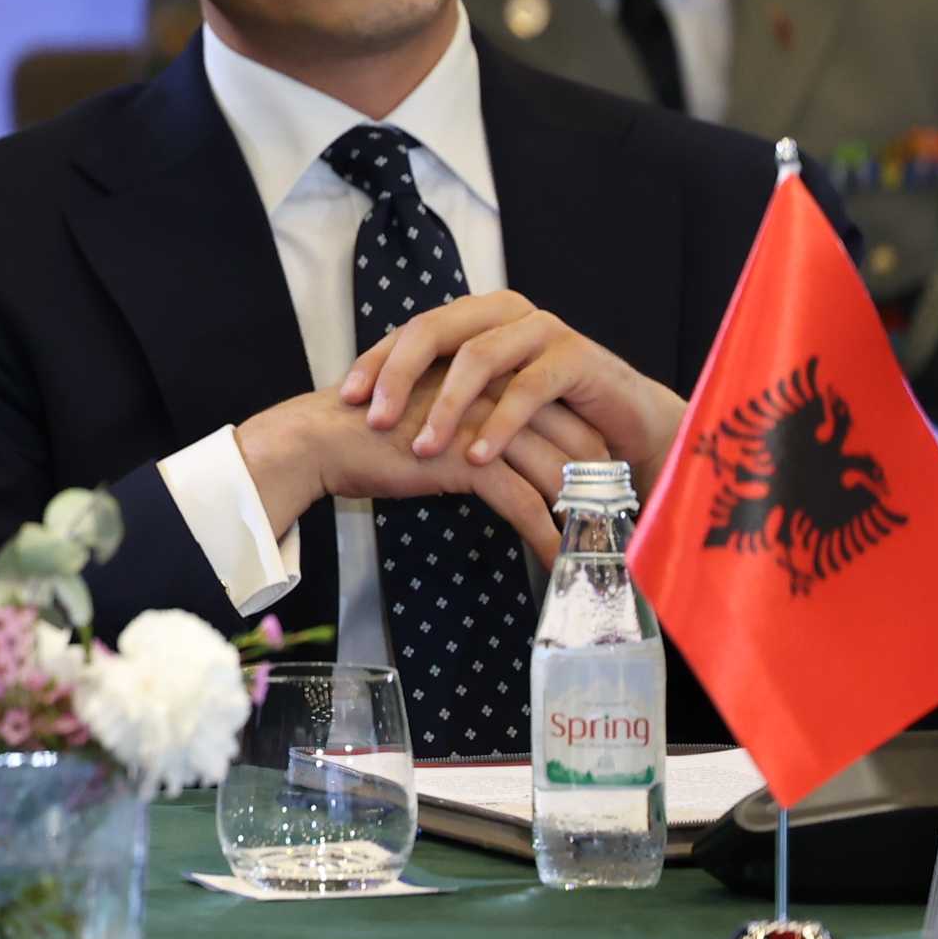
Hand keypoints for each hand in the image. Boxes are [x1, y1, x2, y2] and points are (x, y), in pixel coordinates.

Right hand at [236, 366, 597, 562]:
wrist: (321, 439)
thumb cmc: (366, 434)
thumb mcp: (433, 418)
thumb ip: (470, 423)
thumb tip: (498, 456)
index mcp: (490, 378)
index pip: (562, 411)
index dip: (589, 450)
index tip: (602, 487)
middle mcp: (495, 392)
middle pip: (575, 438)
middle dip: (600, 485)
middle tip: (616, 523)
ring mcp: (484, 422)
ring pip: (558, 472)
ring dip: (581, 516)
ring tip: (598, 550)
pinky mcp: (468, 456)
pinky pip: (524, 502)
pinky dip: (545, 535)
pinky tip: (557, 560)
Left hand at [336, 292, 686, 487]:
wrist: (623, 427)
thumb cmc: (543, 416)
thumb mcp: (483, 400)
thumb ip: (440, 392)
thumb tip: (368, 410)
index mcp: (475, 316)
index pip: (412, 330)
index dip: (377, 361)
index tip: (347, 398)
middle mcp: (504, 312)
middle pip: (436, 331)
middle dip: (399, 376)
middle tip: (377, 420)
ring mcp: (542, 329)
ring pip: (478, 358)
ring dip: (446, 407)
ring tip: (423, 448)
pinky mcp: (576, 357)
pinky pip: (528, 388)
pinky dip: (499, 424)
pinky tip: (477, 455)